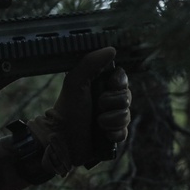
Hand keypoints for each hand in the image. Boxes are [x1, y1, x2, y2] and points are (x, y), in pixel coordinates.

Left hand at [28, 47, 131, 176]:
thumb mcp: (75, 83)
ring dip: (112, 120)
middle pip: (127, 97)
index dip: (119, 83)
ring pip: (127, 116)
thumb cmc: (66, 110)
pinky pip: (124, 133)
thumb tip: (111, 49)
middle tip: (97, 107)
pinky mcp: (111, 136)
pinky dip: (114, 134)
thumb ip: (90, 63)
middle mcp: (107, 101)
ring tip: (97, 123)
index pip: (122, 79)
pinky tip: (103, 135)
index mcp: (98, 87)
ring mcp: (111, 119)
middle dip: (112, 103)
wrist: (61, 140)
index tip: (110, 85)